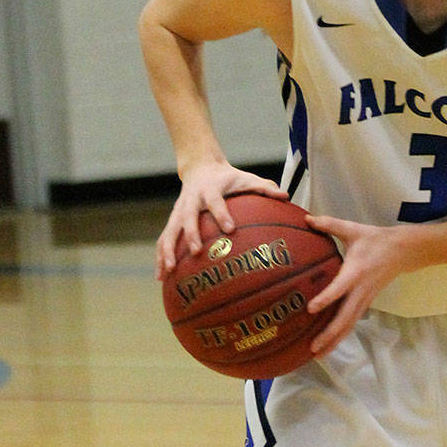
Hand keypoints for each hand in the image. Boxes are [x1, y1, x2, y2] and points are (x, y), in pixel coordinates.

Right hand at [156, 161, 285, 277]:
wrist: (201, 168)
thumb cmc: (229, 178)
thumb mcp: (246, 178)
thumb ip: (265, 188)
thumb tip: (286, 196)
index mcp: (210, 190)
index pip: (215, 202)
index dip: (221, 214)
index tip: (230, 229)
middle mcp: (191, 200)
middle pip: (188, 217)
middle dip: (191, 234)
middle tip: (196, 252)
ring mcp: (179, 211)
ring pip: (170, 231)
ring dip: (168, 251)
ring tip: (169, 271)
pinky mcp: (173, 220)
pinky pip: (164, 239)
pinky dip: (160, 257)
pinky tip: (161, 278)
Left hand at [301, 215, 413, 356]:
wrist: (403, 251)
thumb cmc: (375, 240)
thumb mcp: (353, 230)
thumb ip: (329, 224)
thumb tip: (306, 218)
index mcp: (356, 272)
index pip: (340, 288)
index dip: (326, 299)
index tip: (311, 309)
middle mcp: (361, 290)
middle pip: (345, 318)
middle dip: (329, 335)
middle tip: (312, 348)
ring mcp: (365, 300)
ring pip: (349, 325)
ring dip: (334, 341)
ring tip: (316, 355)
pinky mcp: (366, 303)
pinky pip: (352, 322)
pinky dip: (340, 335)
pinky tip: (327, 345)